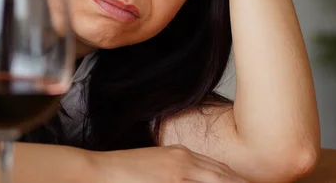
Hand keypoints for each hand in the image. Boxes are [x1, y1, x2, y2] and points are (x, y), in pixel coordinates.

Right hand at [92, 145, 248, 181]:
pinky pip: (201, 182)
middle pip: (225, 175)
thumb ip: (176, 173)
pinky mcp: (170, 178)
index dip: (238, 181)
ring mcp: (179, 170)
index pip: (220, 170)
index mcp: (182, 155)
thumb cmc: (123, 173)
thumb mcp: (155, 167)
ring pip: (219, 179)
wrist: (96, 172)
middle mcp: (185, 160)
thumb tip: (189, 177)